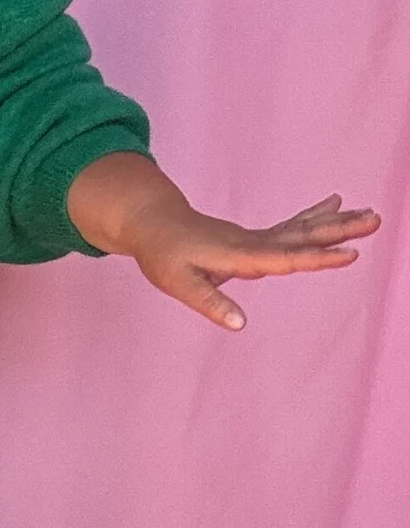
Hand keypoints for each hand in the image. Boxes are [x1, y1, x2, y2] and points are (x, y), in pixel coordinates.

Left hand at [131, 191, 381, 329]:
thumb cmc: (164, 255)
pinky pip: (291, 225)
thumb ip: (210, 303)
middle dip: (340, 231)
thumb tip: (240, 324)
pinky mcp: (254, 237)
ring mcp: (255, 237)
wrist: (153, 222)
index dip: (318, 259)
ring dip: (336, 221)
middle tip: (374, 219)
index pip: (286, 259)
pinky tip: (334, 203)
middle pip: (304, 237)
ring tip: (369, 213)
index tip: (350, 254)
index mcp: (240, 256)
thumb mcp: (179, 284)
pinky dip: (314, 216)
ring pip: (303, 228)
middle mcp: (253, 243)